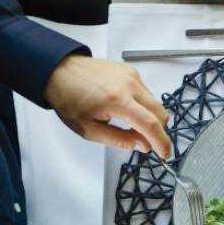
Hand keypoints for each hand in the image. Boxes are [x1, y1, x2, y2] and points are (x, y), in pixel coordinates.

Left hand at [44, 55, 173, 158]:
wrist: (59, 71)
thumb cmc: (68, 98)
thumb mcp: (89, 129)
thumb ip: (120, 140)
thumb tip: (143, 145)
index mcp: (117, 101)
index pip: (150, 125)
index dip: (161, 142)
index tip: (164, 153)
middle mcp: (129, 85)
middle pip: (160, 113)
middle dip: (158, 131)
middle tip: (146, 141)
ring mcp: (132, 75)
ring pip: (155, 103)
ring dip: (150, 117)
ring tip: (130, 122)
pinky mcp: (131, 71)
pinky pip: (147, 92)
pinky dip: (143, 104)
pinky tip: (127, 107)